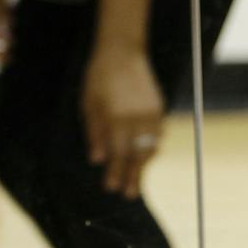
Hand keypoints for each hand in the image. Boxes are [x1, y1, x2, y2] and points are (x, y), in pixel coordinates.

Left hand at [83, 46, 166, 197]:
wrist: (122, 51)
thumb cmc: (99, 78)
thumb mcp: (89, 105)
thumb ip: (95, 133)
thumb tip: (97, 159)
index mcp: (117, 120)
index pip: (118, 155)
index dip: (115, 173)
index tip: (112, 188)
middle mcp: (137, 120)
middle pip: (138, 156)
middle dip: (134, 176)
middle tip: (130, 195)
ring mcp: (151, 113)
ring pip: (151, 146)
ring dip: (145, 163)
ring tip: (139, 176)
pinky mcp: (158, 107)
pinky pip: (158, 133)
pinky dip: (154, 144)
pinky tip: (149, 153)